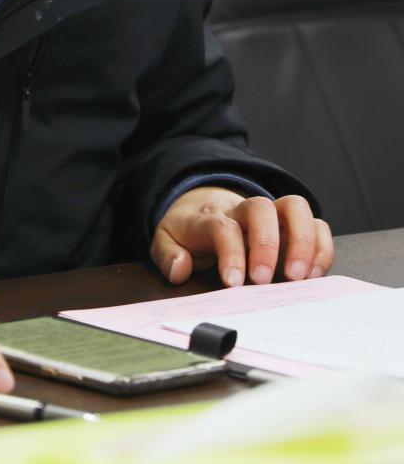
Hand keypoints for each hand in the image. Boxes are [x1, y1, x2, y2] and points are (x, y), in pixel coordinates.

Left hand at [151, 188, 333, 287]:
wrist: (202, 206)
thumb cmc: (189, 230)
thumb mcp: (167, 242)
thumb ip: (168, 256)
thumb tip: (179, 269)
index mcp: (211, 216)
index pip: (222, 225)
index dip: (231, 253)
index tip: (235, 282)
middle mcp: (243, 210)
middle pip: (260, 207)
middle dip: (267, 244)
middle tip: (265, 280)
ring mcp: (271, 215)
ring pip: (294, 207)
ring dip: (302, 241)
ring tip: (299, 278)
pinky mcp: (291, 225)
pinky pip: (315, 223)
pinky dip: (320, 248)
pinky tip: (313, 275)